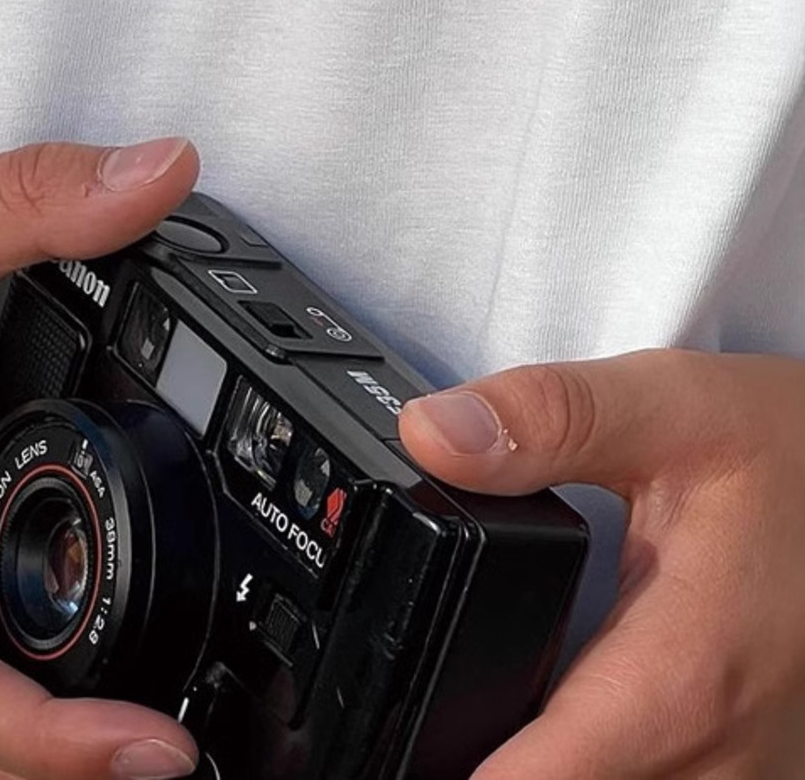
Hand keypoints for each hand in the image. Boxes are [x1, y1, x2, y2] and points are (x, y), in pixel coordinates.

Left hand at [399, 350, 804, 778]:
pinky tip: (552, 706)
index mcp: (679, 682)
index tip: (385, 726)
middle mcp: (715, 760)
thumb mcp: (670, 406)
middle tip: (426, 679)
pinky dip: (587, 751)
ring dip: (540, 755)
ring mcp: (734, 777)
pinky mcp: (738, 771)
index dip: (439, 754)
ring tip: (480, 690)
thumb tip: (432, 435)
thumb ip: (546, 418)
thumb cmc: (788, 451)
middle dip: (476, 744)